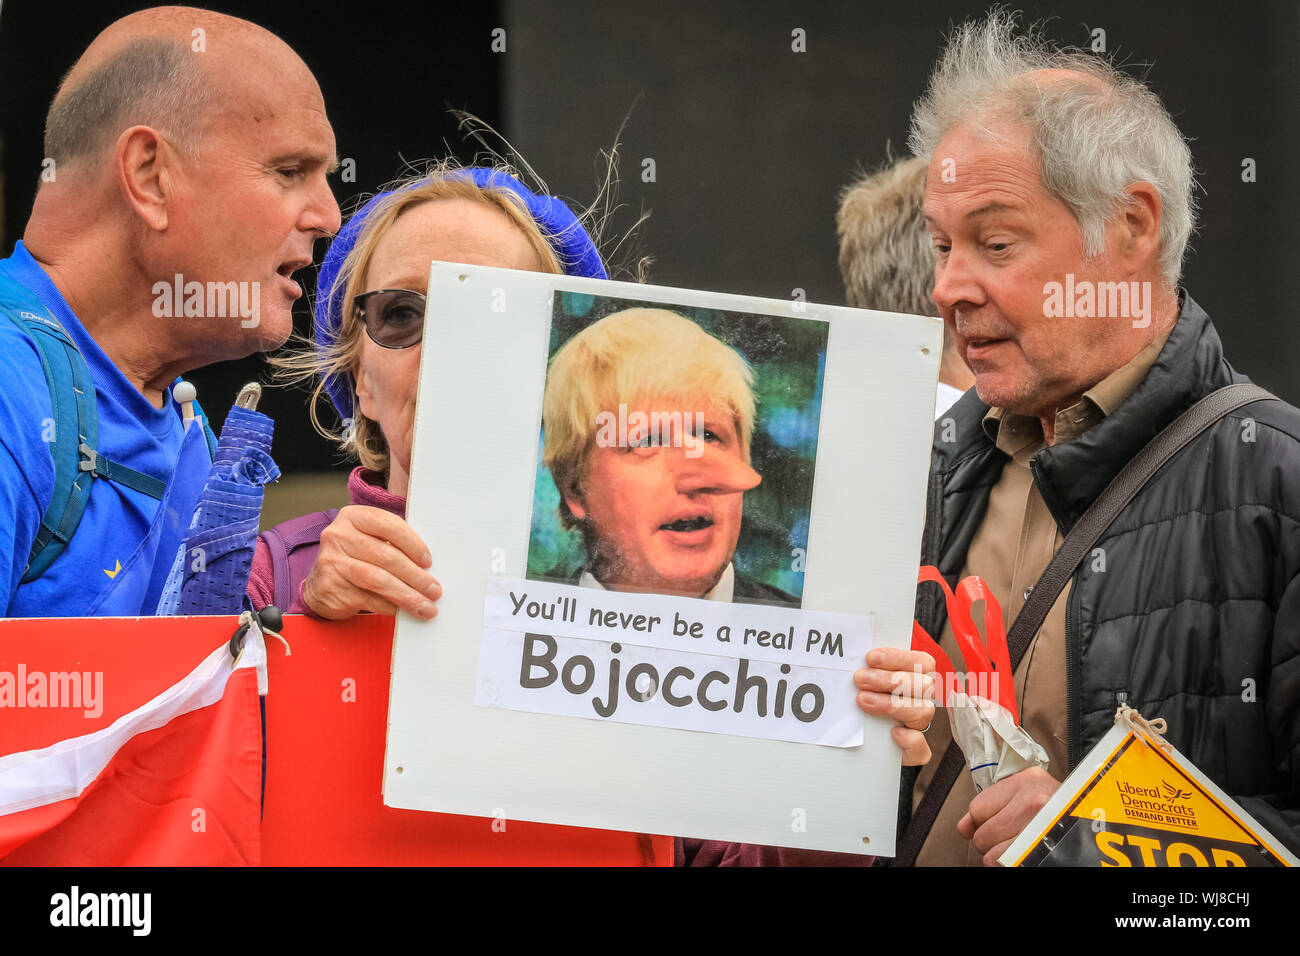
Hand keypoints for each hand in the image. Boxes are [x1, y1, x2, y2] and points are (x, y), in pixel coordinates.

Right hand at [301, 505, 441, 620]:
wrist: (320, 586)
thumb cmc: (356, 560)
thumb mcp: (371, 542)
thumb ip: (394, 545)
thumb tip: (430, 567)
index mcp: (353, 517)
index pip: (389, 525)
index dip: (413, 544)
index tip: (429, 562)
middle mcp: (339, 536)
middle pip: (386, 556)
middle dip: (415, 576)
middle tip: (434, 591)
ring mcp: (332, 561)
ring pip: (378, 579)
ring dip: (407, 595)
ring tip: (425, 606)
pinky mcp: (330, 587)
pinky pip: (368, 598)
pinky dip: (390, 606)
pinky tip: (403, 611)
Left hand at [854, 647, 935, 765]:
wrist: (860, 738)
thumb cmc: (865, 698)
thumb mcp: (868, 678)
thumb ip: (870, 667)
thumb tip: (853, 654)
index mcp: (918, 677)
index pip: (922, 662)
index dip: (898, 658)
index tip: (870, 657)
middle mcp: (923, 700)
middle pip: (923, 685)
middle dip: (889, 680)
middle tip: (860, 679)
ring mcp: (919, 725)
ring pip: (923, 711)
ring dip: (893, 704)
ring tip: (863, 700)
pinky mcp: (913, 751)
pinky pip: (922, 749)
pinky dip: (911, 740)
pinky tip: (894, 733)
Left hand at [957, 766, 1059, 865]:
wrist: (1103, 825)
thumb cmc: (1061, 811)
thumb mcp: (1030, 795)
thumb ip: (991, 806)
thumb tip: (963, 827)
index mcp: (1028, 781)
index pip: (977, 807)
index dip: (980, 821)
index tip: (994, 824)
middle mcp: (1034, 801)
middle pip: (982, 833)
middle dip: (989, 841)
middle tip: (1011, 838)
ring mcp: (1040, 827)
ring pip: (991, 854)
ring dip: (1000, 857)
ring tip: (1020, 847)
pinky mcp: (1044, 852)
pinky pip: (1007, 865)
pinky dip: (1009, 865)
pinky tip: (1023, 857)